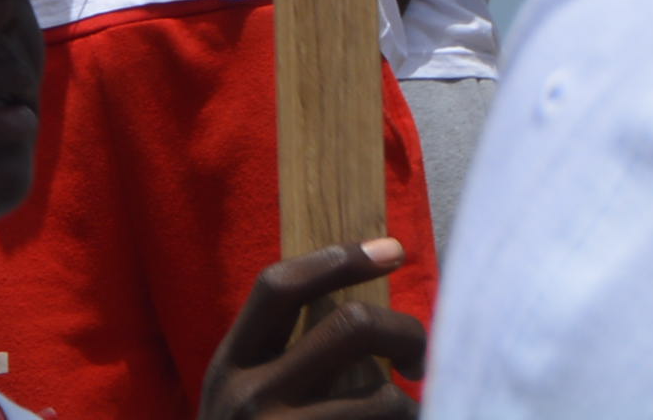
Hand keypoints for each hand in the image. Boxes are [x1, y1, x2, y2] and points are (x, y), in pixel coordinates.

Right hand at [196, 238, 422, 419]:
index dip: (338, 260)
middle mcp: (251, 393)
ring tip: (405, 419)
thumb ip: (283, 363)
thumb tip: (361, 319)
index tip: (391, 249)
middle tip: (420, 362)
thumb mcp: (246, 402)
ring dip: (409, 408)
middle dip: (405, 333)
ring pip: (385, 397)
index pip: (278, 288)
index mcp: (232, 364)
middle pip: (350, 327)